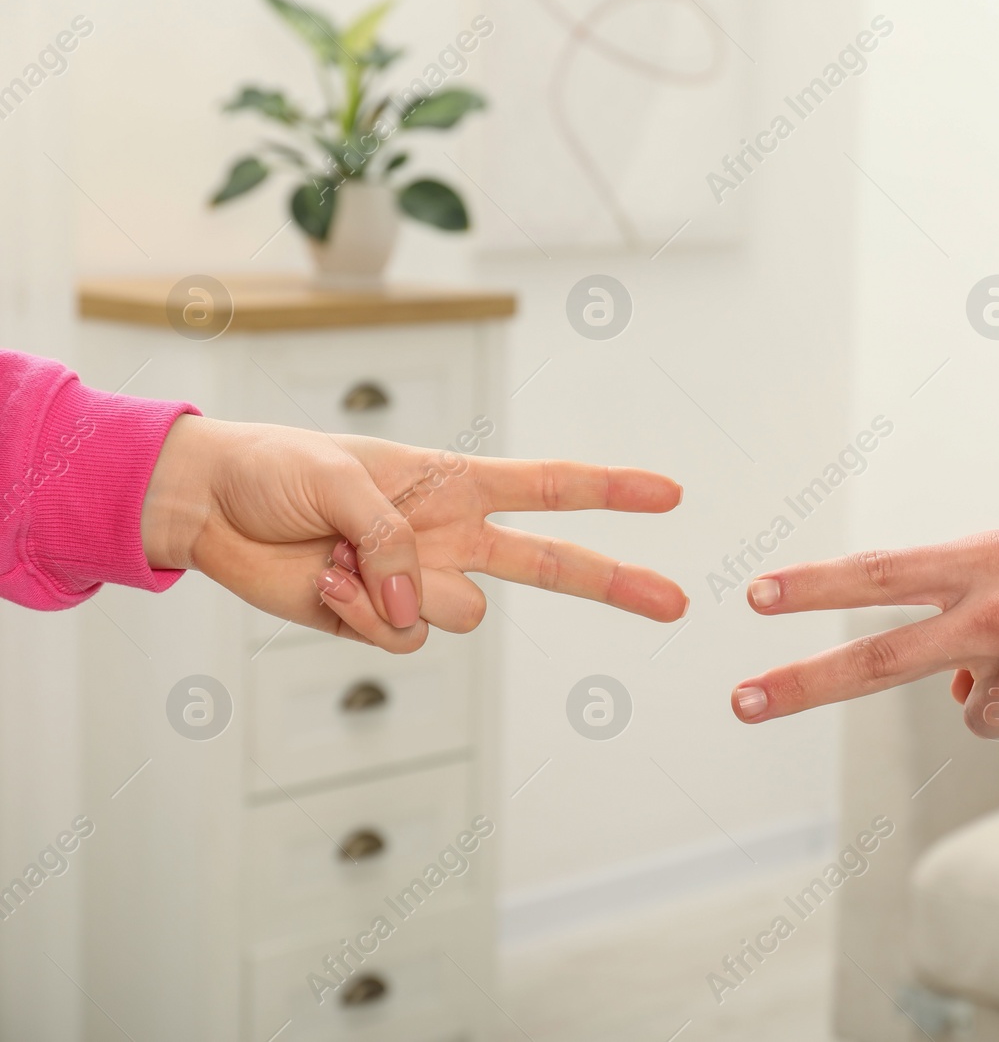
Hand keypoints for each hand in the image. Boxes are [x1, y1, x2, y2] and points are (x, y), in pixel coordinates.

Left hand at [141, 415, 686, 650]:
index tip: (668, 495)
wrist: (210, 507)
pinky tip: (328, 582)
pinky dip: (362, 615)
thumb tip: (415, 607)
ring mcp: (417, 584)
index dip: (611, 490)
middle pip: (553, 563)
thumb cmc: (277, 467)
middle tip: (677, 601)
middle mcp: (451, 537)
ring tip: (345, 556)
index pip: (550, 487)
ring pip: (461, 615)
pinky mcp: (376, 621)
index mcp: (455, 484)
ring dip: (405, 592)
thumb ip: (393, 538)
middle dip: (617, 581)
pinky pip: (399, 640)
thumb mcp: (341, 477)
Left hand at [728, 524, 998, 753]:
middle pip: (877, 658)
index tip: (757, 595)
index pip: (880, 573)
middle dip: (801, 683)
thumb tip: (954, 694)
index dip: (815, 586)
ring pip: (977, 714)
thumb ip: (975, 609)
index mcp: (984, 560)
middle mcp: (991, 611)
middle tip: (739, 701)